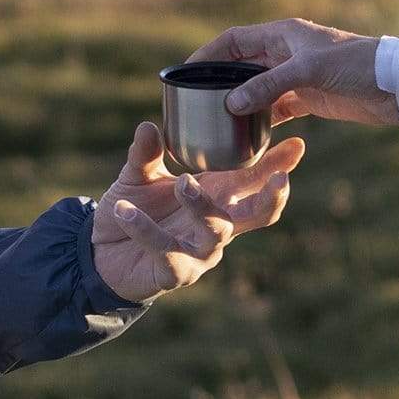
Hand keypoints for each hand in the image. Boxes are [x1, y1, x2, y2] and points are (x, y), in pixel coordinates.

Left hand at [91, 121, 303, 302]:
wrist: (100, 254)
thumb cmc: (132, 210)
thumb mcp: (138, 177)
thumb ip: (146, 154)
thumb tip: (150, 126)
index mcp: (216, 197)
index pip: (254, 181)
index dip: (277, 165)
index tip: (297, 144)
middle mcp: (216, 225)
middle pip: (258, 215)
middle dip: (272, 197)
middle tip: (281, 178)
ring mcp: (200, 252)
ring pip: (217, 230)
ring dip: (202, 204)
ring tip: (182, 182)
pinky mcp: (175, 273)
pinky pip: (167, 250)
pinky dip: (145, 229)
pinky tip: (125, 210)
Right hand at [205, 19, 398, 125]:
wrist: (396, 85)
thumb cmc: (357, 65)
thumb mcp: (310, 71)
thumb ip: (270, 85)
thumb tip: (231, 103)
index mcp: (283, 35)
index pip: (233, 40)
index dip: (207, 54)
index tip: (184, 72)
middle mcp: (285, 53)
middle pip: (240, 65)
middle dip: (217, 82)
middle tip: (192, 103)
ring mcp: (296, 77)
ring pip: (256, 89)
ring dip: (238, 103)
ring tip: (213, 122)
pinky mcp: (308, 99)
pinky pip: (276, 108)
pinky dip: (262, 121)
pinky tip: (247, 136)